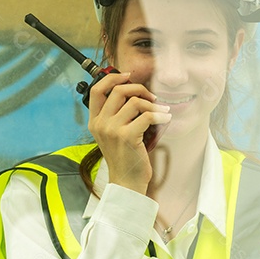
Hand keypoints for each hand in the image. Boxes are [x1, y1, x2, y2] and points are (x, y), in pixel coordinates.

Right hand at [87, 71, 171, 193]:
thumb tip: (132, 92)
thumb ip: (115, 115)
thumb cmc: (124, 157)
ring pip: (135, 102)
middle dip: (139, 89)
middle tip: (151, 97)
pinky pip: (147, 116)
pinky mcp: (127, 136)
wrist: (126, 181)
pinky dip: (160, 114)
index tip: (128, 77)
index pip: (97, 90)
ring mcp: (112, 130)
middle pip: (118, 91)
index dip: (112, 78)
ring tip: (160, 110)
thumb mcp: (112, 134)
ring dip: (152, 104)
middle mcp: (100, 124)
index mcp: (94, 121)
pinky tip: (165, 118)